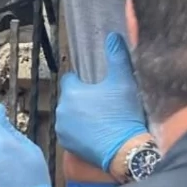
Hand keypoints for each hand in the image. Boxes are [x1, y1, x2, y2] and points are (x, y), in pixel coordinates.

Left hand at [56, 32, 148, 172]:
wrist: (125, 150)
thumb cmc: (123, 114)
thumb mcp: (123, 82)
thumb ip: (117, 57)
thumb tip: (113, 36)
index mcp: (71, 91)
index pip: (70, 79)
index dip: (83, 81)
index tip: (95, 86)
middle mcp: (61, 109)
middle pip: (70, 98)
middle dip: (82, 99)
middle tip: (103, 104)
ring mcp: (61, 128)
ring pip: (69, 116)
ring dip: (80, 116)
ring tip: (101, 120)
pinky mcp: (66, 144)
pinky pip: (70, 132)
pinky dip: (79, 132)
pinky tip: (96, 133)